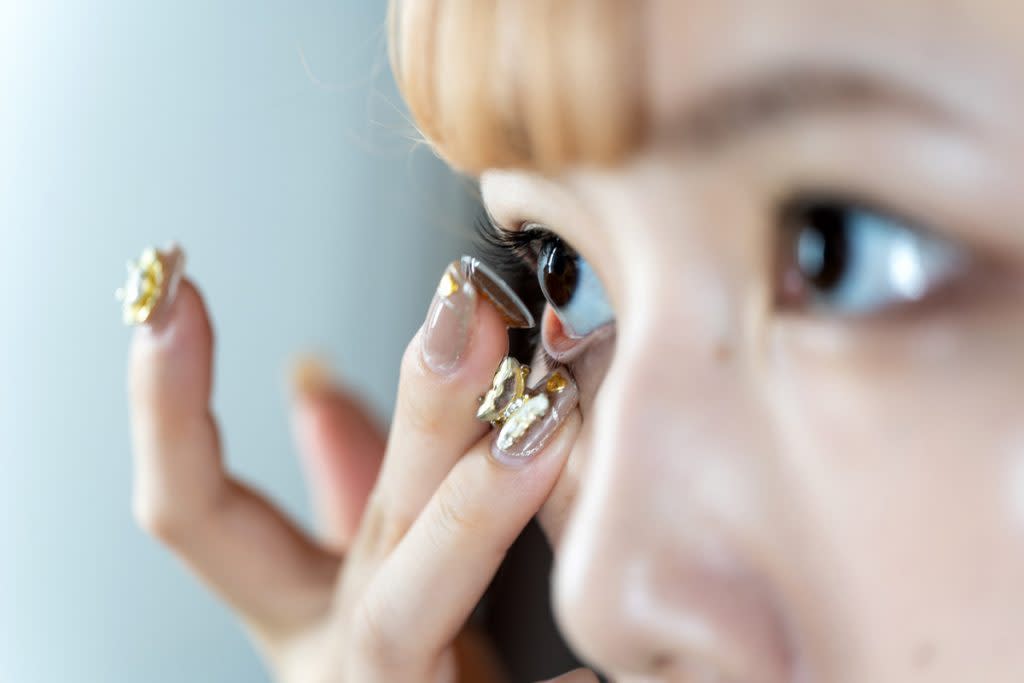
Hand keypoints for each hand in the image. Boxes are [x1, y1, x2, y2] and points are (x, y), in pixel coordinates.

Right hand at [127, 259, 592, 681]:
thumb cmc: (422, 669)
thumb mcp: (379, 570)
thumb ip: (354, 480)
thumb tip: (312, 372)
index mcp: (303, 613)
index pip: (198, 513)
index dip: (167, 405)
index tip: (168, 283)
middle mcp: (336, 660)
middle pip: (356, 535)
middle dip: (415, 414)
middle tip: (465, 312)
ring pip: (405, 618)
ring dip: (474, 512)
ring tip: (549, 423)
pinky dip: (562, 676)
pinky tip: (596, 655)